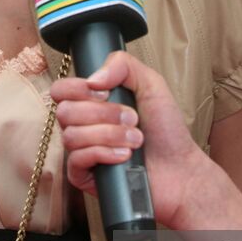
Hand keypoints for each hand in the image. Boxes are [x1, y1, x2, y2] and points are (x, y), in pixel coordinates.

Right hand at [50, 51, 213, 228]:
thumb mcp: (151, 84)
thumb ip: (123, 65)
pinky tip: (124, 155)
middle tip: (132, 119)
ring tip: (135, 140)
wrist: (179, 168)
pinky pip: (76, 159)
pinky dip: (104, 153)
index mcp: (92, 102)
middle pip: (65, 111)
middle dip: (104, 114)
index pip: (61, 89)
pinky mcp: (83, 175)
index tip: (106, 93)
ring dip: (109, 135)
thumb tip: (93, 79)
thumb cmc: (166, 131)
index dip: (78, 88)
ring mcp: (81, 150)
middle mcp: (82, 125)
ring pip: (71, 136)